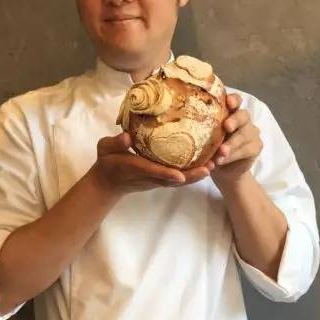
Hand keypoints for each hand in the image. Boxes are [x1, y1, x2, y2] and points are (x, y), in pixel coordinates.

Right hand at [92, 132, 210, 195]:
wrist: (107, 183)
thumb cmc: (106, 162)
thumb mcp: (104, 149)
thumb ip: (115, 143)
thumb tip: (126, 137)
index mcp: (136, 168)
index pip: (152, 172)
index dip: (166, 174)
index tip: (181, 175)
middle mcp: (149, 176)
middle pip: (173, 179)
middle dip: (192, 176)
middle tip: (210, 168)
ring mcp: (156, 180)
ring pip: (179, 180)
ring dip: (196, 175)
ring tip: (214, 165)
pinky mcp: (160, 179)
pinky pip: (178, 178)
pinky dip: (192, 173)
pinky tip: (206, 164)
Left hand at [191, 93, 262, 186]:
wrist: (224, 171)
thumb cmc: (209, 149)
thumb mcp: (202, 138)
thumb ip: (198, 130)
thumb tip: (181, 127)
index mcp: (228, 112)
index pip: (235, 100)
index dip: (234, 100)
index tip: (229, 102)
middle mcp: (242, 119)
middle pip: (243, 115)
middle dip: (234, 120)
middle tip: (226, 127)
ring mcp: (251, 132)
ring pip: (245, 133)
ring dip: (232, 143)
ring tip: (221, 152)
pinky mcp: (256, 146)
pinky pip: (247, 149)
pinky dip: (234, 155)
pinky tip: (222, 160)